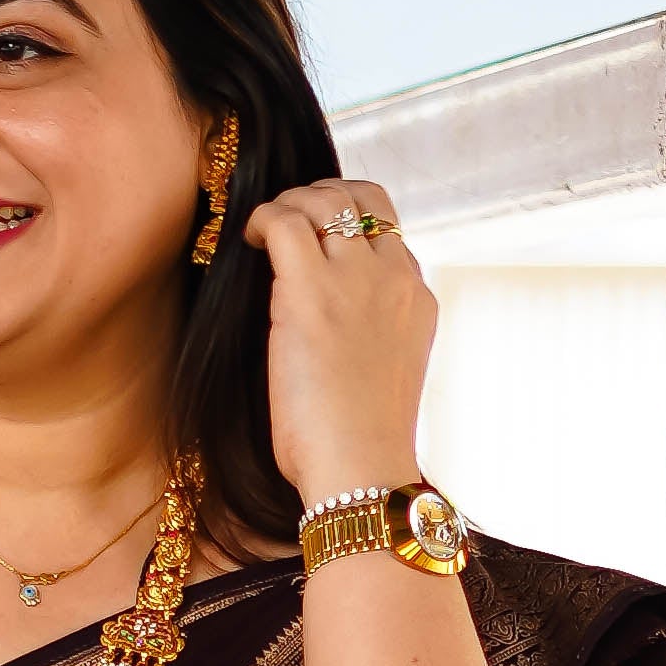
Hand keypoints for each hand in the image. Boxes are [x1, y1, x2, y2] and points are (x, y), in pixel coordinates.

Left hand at [241, 177, 438, 514]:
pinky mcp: (311, 289)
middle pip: (363, 198)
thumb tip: (331, 326)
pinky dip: (263, 219)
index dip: (349, 226)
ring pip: (324, 200)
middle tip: (289, 221)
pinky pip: (286, 221)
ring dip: (289, 204)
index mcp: (415, 299)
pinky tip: (249, 239)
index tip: (318, 243)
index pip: (388, 233)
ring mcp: (355, 278)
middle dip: (322, 196)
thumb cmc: (362, 445)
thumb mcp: (385, 374)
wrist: (361, 469)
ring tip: (265, 233)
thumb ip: (370, 335)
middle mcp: (392, 277)